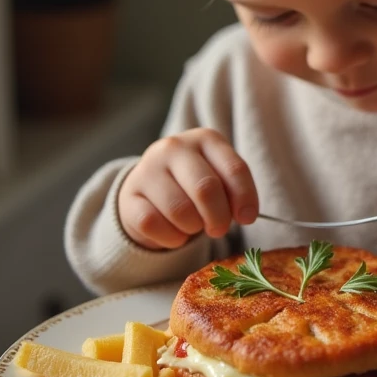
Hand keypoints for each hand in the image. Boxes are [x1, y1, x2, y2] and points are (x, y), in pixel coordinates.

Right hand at [118, 128, 257, 249]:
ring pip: (180, 211)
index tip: (247, 218)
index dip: (245, 198)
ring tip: (193, 225)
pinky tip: (175, 232)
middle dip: (218, 218)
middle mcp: (174, 147)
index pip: (235, 169)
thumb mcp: (219, 177)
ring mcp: (148, 169)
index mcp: (205, 139)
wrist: (150, 190)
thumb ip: (235, 191)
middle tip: (218, 229)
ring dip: (193, 228)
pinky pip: (154, 225)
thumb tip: (246, 215)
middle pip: (206, 189)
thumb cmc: (194, 184)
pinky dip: (171, 238)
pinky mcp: (129, 195)